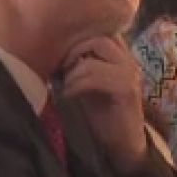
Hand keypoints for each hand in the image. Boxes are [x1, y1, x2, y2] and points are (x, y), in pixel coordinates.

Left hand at [61, 36, 149, 174]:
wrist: (122, 145)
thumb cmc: (100, 115)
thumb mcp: (84, 83)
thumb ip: (75, 65)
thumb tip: (46, 50)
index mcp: (119, 55)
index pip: (97, 31)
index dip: (75, 40)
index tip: (60, 60)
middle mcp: (128, 58)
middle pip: (96, 36)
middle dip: (72, 51)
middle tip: (60, 71)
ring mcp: (130, 72)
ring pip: (96, 48)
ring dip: (73, 68)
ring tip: (65, 85)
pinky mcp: (126, 88)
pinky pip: (95, 74)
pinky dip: (76, 83)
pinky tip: (69, 95)